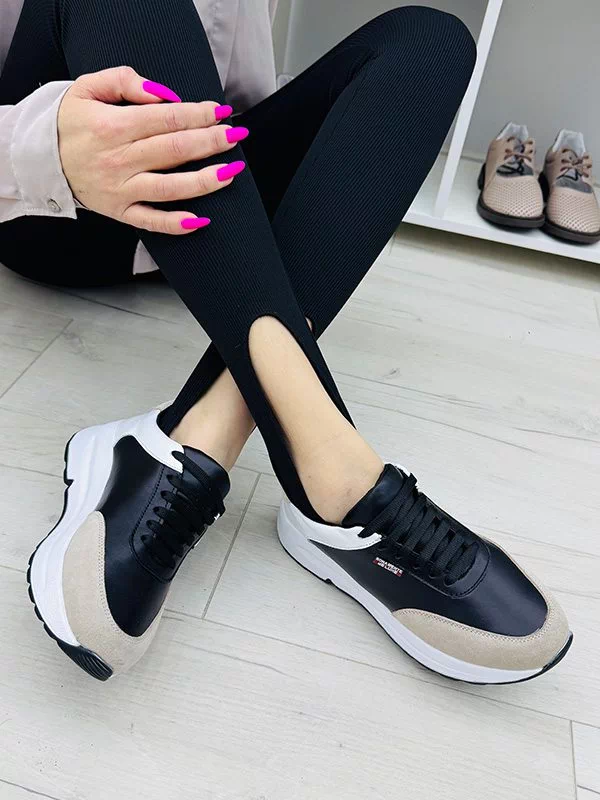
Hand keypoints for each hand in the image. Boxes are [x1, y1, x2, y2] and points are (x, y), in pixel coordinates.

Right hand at [57, 66, 246, 233]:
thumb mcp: (88, 88)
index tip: (221, 111)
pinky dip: (176, 224)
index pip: (167, 119)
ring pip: (170, 187)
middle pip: (175, 151)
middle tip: (236, 135)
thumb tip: (165, 95)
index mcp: (113, 127)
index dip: (198, 114)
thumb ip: (126, 83)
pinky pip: (152, 221)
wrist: (40, 158)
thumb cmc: (70, 122)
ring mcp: (121, 189)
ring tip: (231, 172)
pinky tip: (201, 221)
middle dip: (211, 142)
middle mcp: (119, 160)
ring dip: (205, 181)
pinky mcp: (120, 212)